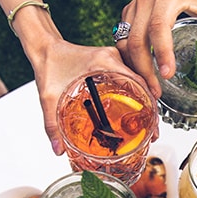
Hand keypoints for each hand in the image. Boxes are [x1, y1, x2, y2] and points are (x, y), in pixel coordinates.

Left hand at [30, 40, 141, 154]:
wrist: (44, 48)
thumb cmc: (48, 64)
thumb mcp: (49, 97)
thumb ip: (52, 124)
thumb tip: (59, 149)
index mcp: (104, 62)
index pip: (137, 81)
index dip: (148, 104)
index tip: (151, 123)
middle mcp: (113, 58)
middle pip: (142, 84)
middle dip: (150, 109)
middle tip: (152, 132)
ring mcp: (114, 60)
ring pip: (138, 82)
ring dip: (145, 102)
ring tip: (147, 126)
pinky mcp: (111, 64)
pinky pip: (129, 80)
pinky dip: (135, 96)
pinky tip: (134, 113)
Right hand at [118, 0, 196, 86]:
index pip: (159, 28)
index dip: (162, 52)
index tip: (167, 73)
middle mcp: (145, 3)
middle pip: (134, 41)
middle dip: (144, 70)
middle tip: (157, 92)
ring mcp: (133, 9)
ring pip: (123, 44)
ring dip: (134, 68)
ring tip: (149, 88)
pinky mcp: (127, 15)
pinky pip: (121, 41)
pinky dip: (128, 60)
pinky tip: (141, 75)